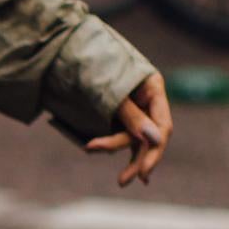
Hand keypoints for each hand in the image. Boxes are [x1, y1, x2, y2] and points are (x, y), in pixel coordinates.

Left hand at [85, 72, 172, 186]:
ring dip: (129, 158)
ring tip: (122, 181)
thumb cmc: (89, 62)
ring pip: (136, 137)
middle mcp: (146, 97)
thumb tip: (156, 141)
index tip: (144, 171)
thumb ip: (132, 115)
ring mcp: (133, 105)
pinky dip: (123, 150)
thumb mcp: (111, 90)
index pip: (163, 124)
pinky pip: (126, 135)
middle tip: (126, 180)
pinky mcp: (118, 111)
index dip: (154, 150)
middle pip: (149, 134)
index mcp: (152, 86)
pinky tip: (130, 171)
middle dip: (139, 158)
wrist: (65, 47)